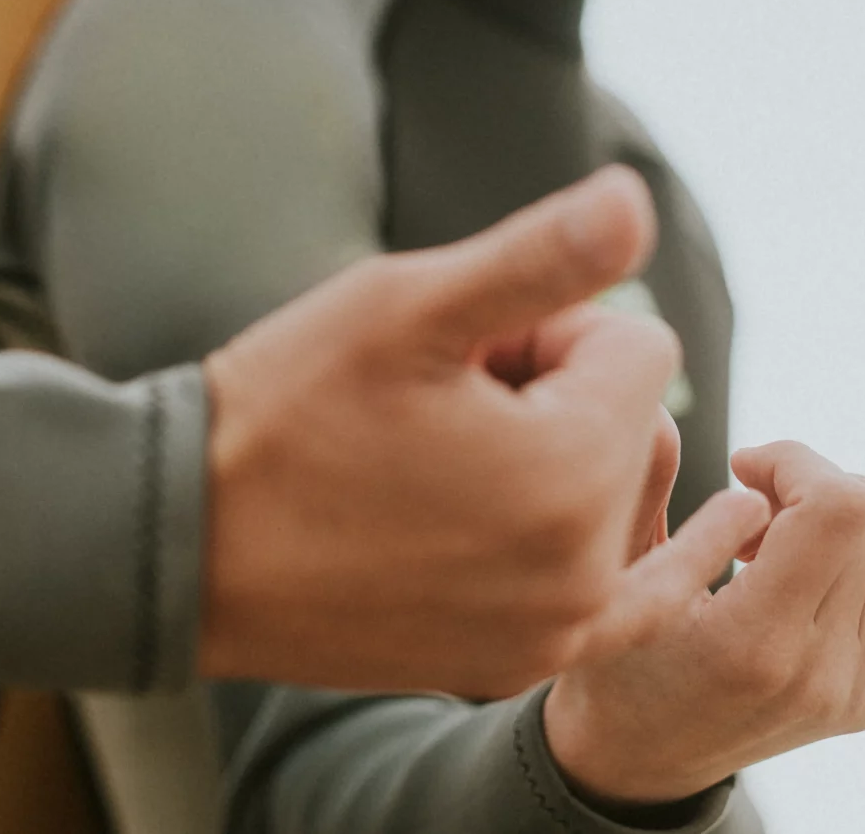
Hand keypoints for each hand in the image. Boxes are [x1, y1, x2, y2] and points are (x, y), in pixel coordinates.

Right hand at [200, 166, 695, 696]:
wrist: (179, 545)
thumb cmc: (284, 409)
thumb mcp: (407, 305)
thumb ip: (543, 256)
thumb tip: (637, 199)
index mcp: (571, 474)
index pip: (638, 346)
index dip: (553, 325)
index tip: (464, 351)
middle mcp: (582, 570)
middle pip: (630, 423)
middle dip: (558, 393)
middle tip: (442, 405)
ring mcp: (551, 633)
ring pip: (611, 496)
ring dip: (553, 463)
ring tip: (441, 462)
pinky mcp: (515, 664)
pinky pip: (618, 600)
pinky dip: (620, 554)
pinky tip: (685, 535)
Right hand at [542, 440, 864, 806]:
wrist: (637, 760)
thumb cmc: (614, 660)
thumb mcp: (611, 580)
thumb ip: (641, 493)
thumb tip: (663, 415)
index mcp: (755, 640)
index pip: (836, 504)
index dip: (796, 461)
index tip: (744, 469)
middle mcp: (823, 671)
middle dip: (811, 480)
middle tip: (751, 500)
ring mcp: (860, 689)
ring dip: (842, 518)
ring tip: (775, 549)